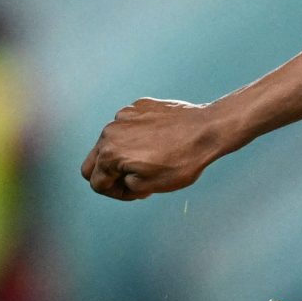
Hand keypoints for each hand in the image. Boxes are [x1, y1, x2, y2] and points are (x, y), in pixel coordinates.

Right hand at [81, 98, 233, 200]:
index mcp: (109, 155)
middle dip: (109, 175)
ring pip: (110, 141)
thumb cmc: (182, 161)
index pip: (96, 182)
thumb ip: (125, 186)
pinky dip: (136, 136)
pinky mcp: (138, 106)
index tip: (135, 192)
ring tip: (149, 161)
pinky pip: (127, 125)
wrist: (207, 130)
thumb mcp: (150, 187)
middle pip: (93, 161)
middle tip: (132, 180)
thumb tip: (121, 177)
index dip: (115, 193)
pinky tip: (158, 142)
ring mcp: (123, 116)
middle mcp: (109, 132)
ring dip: (122, 154)